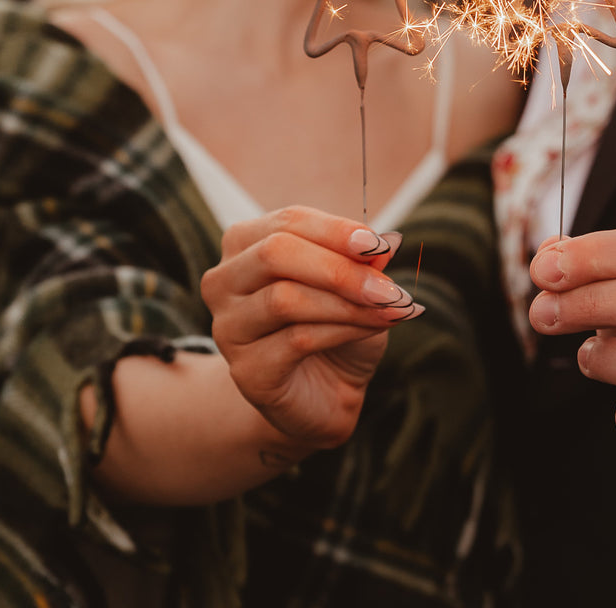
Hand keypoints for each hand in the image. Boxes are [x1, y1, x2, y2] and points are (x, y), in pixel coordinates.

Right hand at [201, 208, 422, 454]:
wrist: (326, 393)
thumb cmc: (336, 324)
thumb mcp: (356, 283)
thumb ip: (362, 261)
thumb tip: (383, 244)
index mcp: (245, 243)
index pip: (289, 221)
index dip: (337, 231)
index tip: (381, 246)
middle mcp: (224, 281)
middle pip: (275, 253)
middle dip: (340, 269)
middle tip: (389, 287)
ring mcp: (228, 328)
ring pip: (285, 299)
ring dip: (348, 303)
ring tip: (391, 309)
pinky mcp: (245, 371)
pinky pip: (297, 340)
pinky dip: (344, 331)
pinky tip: (372, 330)